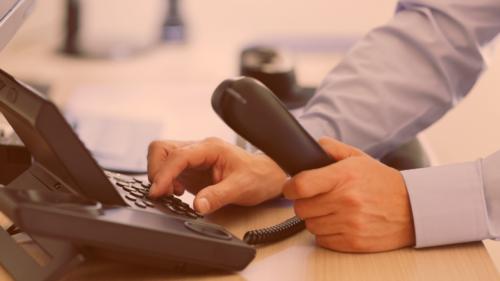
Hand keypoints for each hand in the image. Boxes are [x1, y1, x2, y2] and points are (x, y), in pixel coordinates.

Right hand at [147, 137, 286, 213]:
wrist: (266, 176)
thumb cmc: (257, 177)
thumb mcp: (240, 188)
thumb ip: (218, 196)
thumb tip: (197, 205)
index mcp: (210, 148)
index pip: (177, 155)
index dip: (164, 173)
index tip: (157, 191)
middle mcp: (199, 149)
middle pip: (162, 149)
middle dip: (156, 170)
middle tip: (162, 192)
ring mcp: (194, 158)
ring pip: (163, 157)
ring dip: (160, 175)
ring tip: (172, 193)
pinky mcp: (192, 169)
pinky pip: (169, 169)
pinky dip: (166, 181)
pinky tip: (178, 192)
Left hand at [283, 137, 414, 252]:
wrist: (413, 208)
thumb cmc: (383, 182)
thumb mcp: (359, 158)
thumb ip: (333, 149)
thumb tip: (314, 145)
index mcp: (344, 176)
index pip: (301, 185)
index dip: (290, 188)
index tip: (291, 188)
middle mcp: (346, 200)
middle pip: (301, 208)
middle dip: (305, 203)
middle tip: (317, 199)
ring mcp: (350, 223)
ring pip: (310, 225)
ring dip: (316, 219)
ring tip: (331, 211)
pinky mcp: (354, 242)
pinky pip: (323, 240)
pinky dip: (326, 233)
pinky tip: (338, 223)